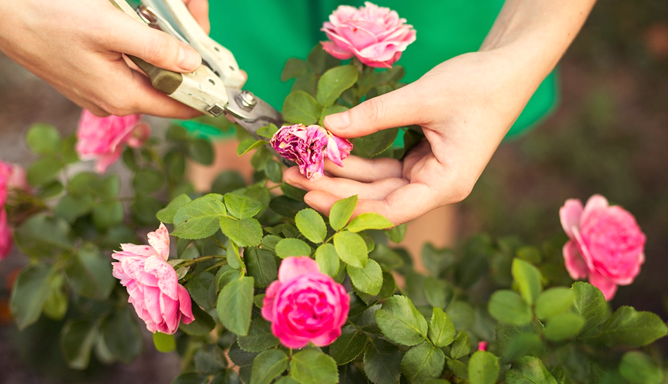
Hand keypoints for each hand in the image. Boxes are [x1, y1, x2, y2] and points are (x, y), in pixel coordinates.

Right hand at [0, 0, 209, 117]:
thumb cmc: (46, 17)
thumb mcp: (108, 28)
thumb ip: (155, 48)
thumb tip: (192, 63)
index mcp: (122, 96)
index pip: (180, 107)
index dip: (208, 95)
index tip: (229, 83)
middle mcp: (113, 100)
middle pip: (166, 88)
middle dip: (189, 62)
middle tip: (199, 25)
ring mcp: (99, 91)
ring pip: (148, 75)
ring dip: (166, 53)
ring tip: (180, 22)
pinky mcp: (89, 76)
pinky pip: (129, 67)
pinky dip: (144, 50)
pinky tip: (147, 29)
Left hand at [283, 49, 543, 224]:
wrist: (506, 70)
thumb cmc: (477, 86)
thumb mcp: (423, 98)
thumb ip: (374, 115)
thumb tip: (328, 126)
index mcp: (446, 184)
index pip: (390, 210)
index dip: (349, 207)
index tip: (311, 195)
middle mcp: (435, 187)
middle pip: (377, 199)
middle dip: (334, 189)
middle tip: (291, 177)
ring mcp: (427, 175)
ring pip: (376, 184)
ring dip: (341, 175)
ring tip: (300, 165)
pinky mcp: (419, 161)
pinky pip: (382, 167)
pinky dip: (357, 160)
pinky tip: (329, 152)